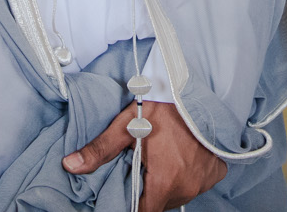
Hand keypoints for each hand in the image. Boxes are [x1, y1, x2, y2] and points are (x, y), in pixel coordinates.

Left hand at [62, 101, 224, 210]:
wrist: (197, 87)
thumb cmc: (163, 105)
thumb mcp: (127, 125)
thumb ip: (100, 149)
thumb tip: (70, 165)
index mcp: (164, 181)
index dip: (132, 205)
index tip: (127, 190)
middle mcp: (187, 187)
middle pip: (160, 203)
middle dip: (148, 191)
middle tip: (141, 166)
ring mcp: (204, 181)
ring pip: (177, 194)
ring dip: (167, 183)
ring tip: (160, 159)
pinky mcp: (216, 172)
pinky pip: (197, 183)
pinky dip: (188, 175)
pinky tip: (179, 156)